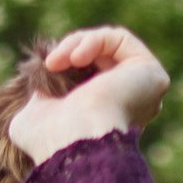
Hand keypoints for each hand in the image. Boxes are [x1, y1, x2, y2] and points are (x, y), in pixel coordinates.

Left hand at [9, 26, 170, 163]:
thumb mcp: (31, 117)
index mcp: (107, 121)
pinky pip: (120, 39)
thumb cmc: (50, 141)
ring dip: (76, 45)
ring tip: (56, 62)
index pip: (89, 78)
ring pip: (108, 47)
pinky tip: (74, 58)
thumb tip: (37, 86)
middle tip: (50, 64)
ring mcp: (144, 90)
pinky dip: (92, 41)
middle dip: (71, 53)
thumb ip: (36, 100)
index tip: (46, 70)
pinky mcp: (151, 73)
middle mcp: (131, 107)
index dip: (66, 67)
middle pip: (100, 59)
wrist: (72, 143)